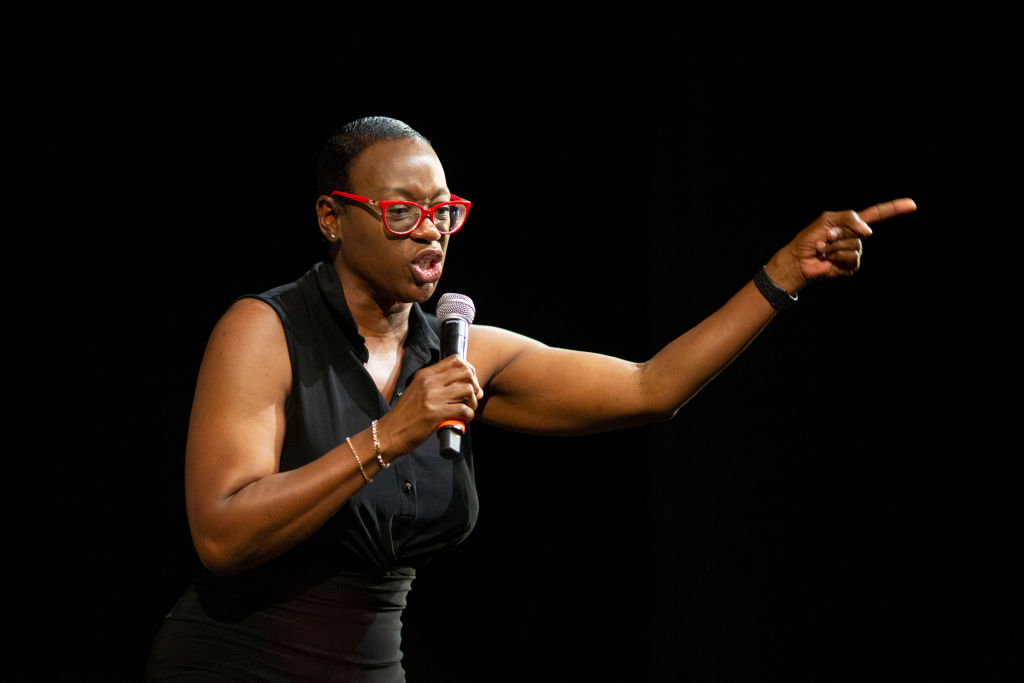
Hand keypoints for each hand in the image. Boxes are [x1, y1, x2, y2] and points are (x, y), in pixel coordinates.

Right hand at [374, 355, 483, 459]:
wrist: (390, 433)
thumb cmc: (406, 415)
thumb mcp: (417, 391)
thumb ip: (437, 385)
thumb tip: (466, 386)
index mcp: (425, 374)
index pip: (455, 360)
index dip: (469, 370)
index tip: (470, 382)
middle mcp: (429, 382)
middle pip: (466, 372)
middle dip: (475, 385)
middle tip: (473, 398)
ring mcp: (432, 397)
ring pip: (468, 390)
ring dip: (473, 402)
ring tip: (468, 410)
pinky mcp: (435, 414)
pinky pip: (464, 410)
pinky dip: (469, 416)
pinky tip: (463, 420)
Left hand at [767, 198, 916, 291]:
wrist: (799, 259)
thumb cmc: (809, 238)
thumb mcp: (828, 219)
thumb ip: (850, 218)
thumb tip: (868, 232)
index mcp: (852, 223)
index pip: (877, 214)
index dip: (894, 209)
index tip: (912, 204)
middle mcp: (856, 237)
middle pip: (861, 230)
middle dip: (839, 232)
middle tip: (824, 237)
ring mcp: (855, 252)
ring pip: (855, 244)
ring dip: (836, 245)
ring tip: (824, 248)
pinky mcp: (851, 265)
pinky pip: (852, 257)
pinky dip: (837, 256)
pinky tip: (828, 258)